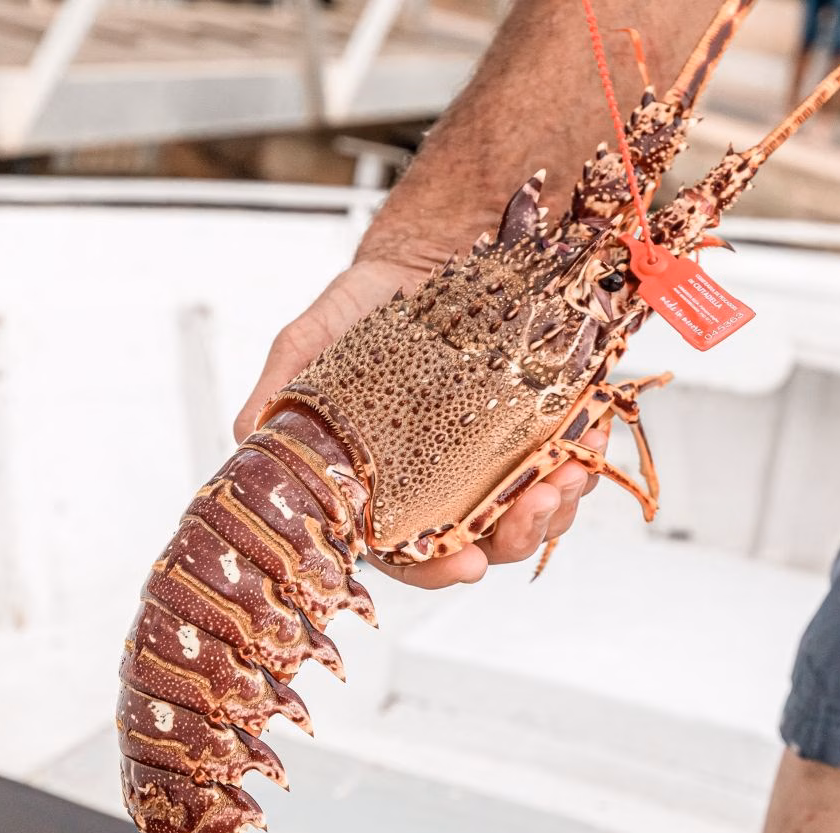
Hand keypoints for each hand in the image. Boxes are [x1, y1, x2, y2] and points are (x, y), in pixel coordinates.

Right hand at [234, 259, 603, 589]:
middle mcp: (447, 484)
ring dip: (561, 501)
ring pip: (537, 508)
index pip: (412, 551)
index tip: (467, 563)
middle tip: (539, 502)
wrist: (422, 257)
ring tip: (572, 469)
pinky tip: (593, 429)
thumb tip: (247, 440)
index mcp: (390, 487)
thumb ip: (281, 393)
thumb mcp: (310, 343)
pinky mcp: (540, 425)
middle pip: (488, 540)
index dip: (438, 568)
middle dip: (518, 533)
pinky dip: (586, 450)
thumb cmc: (362, 309)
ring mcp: (498, 458)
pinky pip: (571, 455)